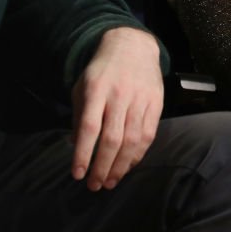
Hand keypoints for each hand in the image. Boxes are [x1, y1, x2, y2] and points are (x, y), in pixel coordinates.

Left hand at [71, 27, 163, 190]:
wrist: (133, 46)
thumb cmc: (102, 70)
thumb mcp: (82, 86)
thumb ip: (79, 114)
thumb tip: (74, 145)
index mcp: (96, 90)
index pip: (89, 127)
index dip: (83, 153)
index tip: (77, 174)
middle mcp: (119, 95)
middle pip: (111, 138)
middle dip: (102, 166)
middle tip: (94, 185)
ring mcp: (140, 99)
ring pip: (132, 140)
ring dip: (121, 165)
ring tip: (111, 181)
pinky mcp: (155, 103)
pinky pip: (148, 134)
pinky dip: (138, 154)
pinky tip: (128, 165)